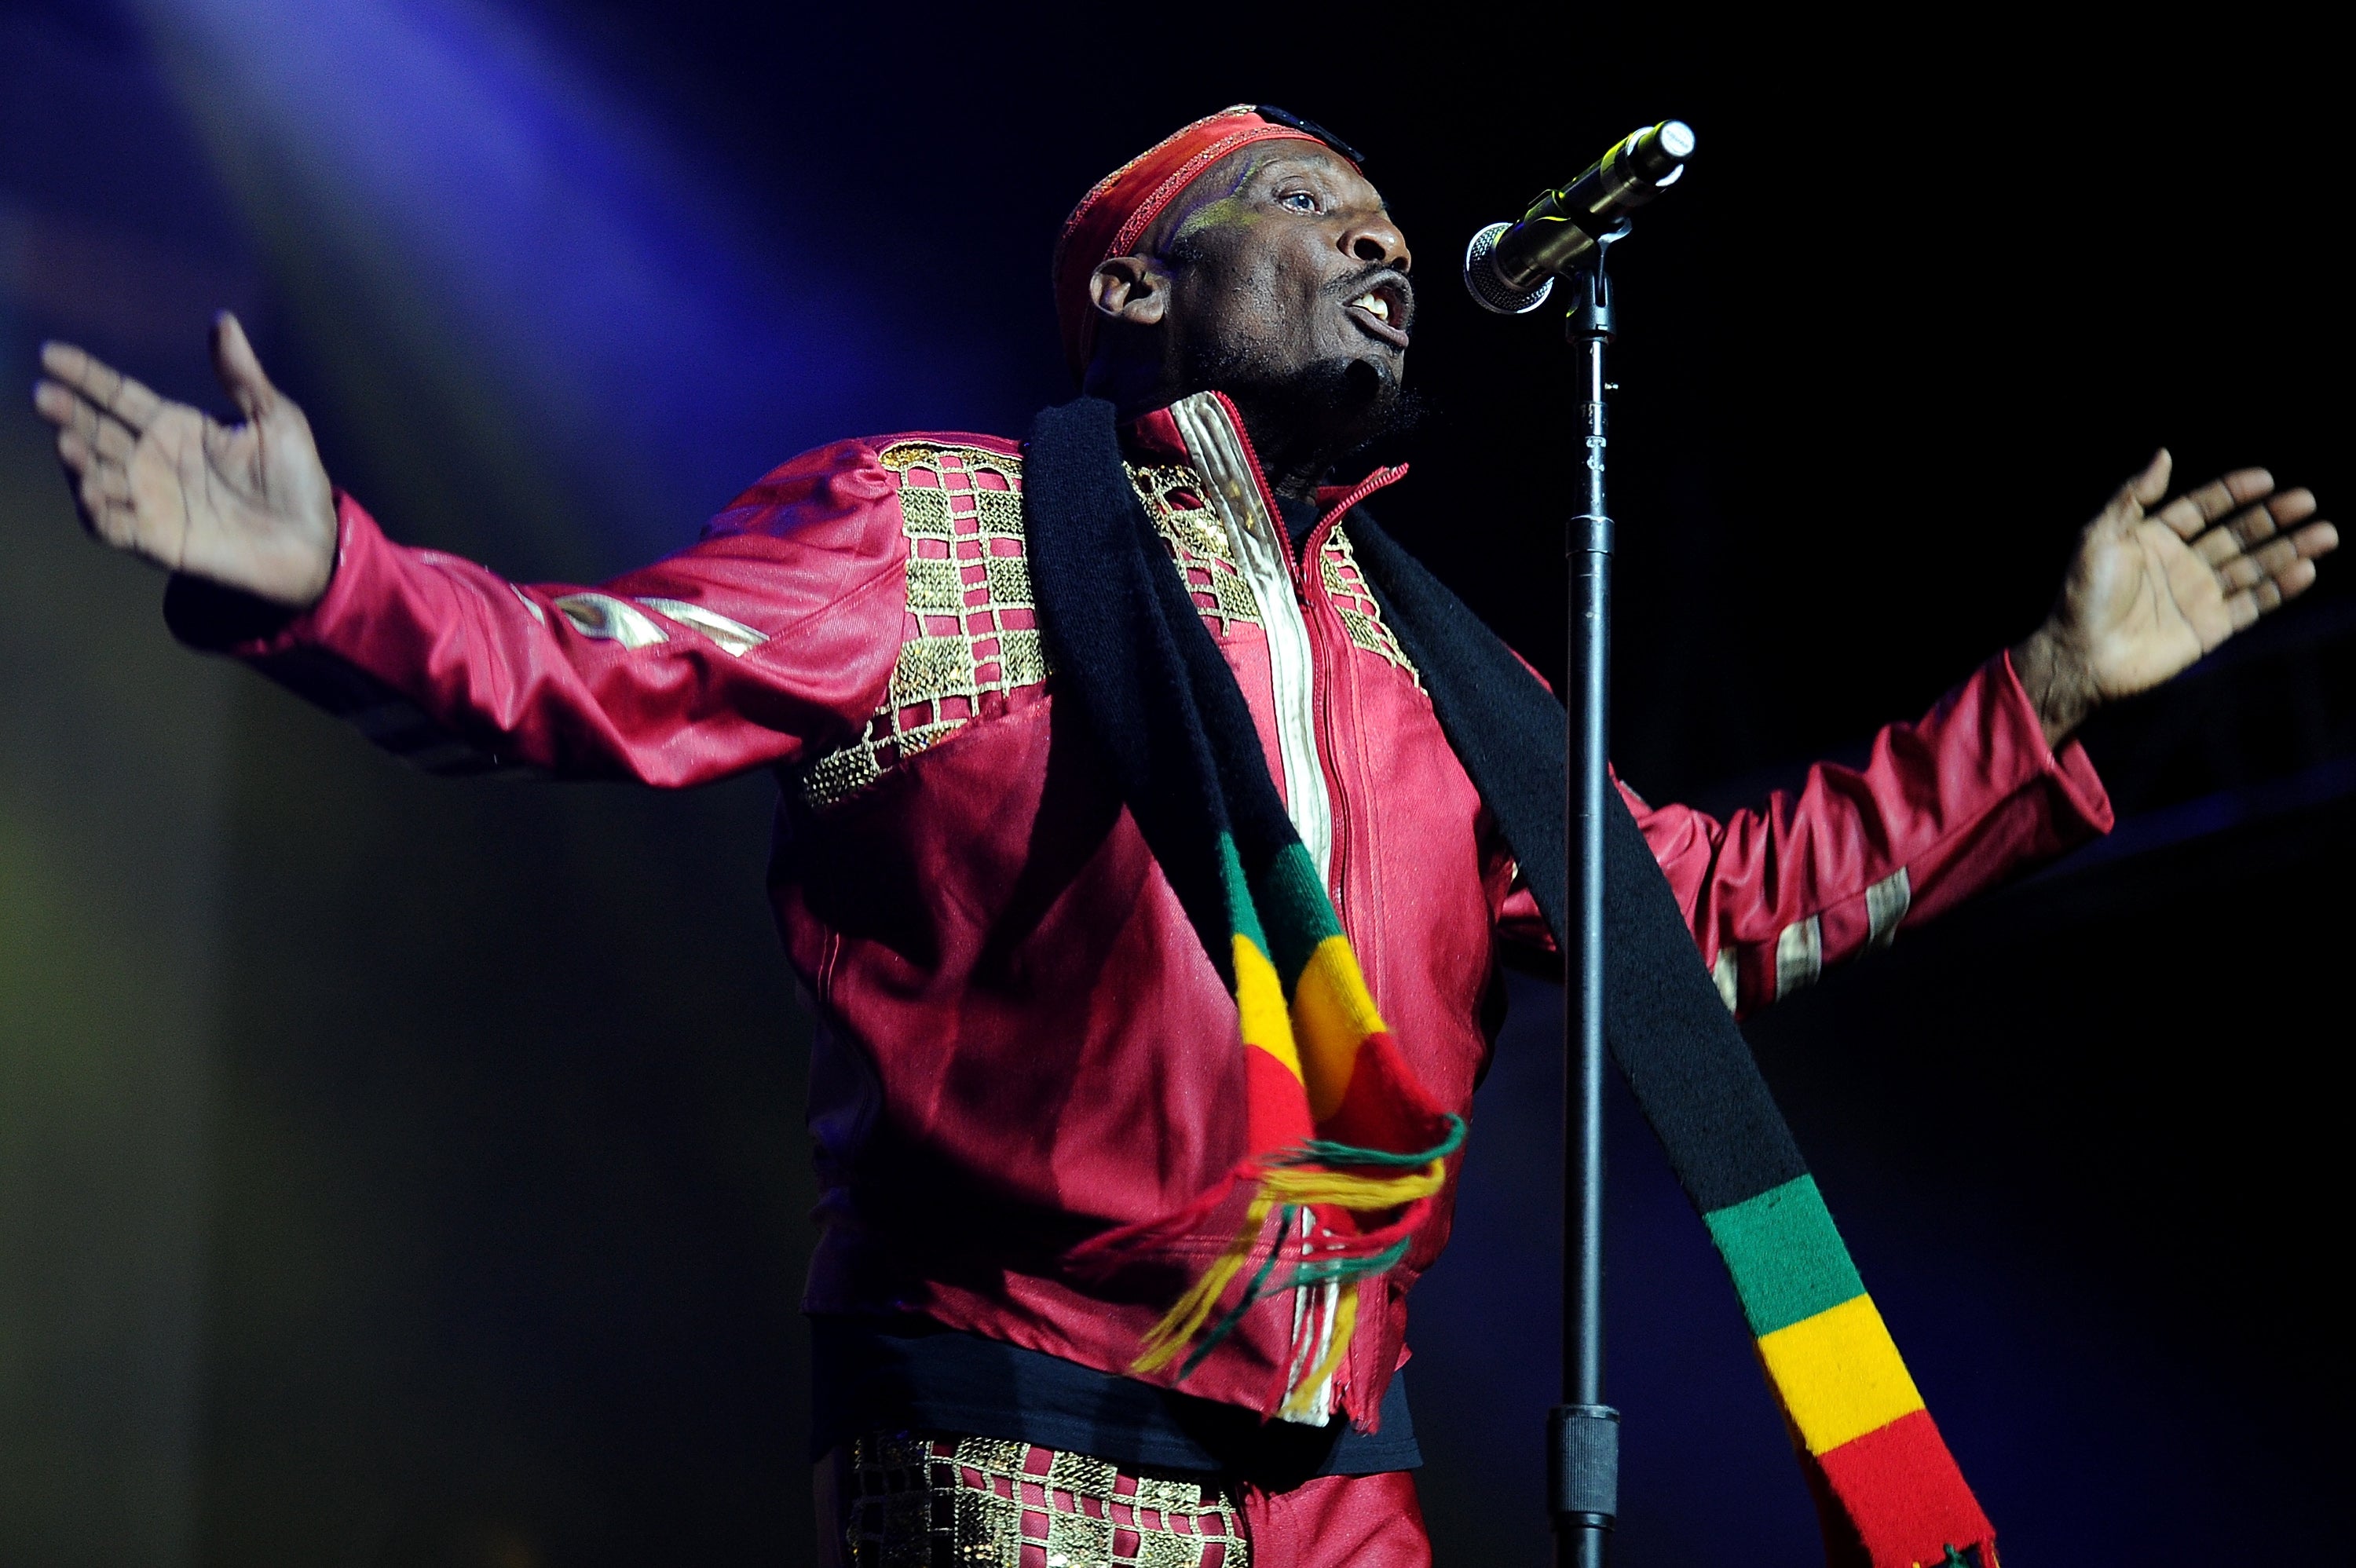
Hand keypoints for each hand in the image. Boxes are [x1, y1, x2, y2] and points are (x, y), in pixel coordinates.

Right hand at [32, 313, 337, 607]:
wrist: (313, 540)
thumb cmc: (294, 478)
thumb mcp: (275, 419)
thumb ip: (243, 377)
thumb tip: (222, 320)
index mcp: (174, 427)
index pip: (118, 396)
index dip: (86, 376)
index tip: (51, 355)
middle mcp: (152, 461)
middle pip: (97, 433)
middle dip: (68, 415)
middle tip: (46, 397)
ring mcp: (150, 501)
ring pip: (97, 477)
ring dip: (77, 462)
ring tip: (67, 443)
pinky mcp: (157, 541)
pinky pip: (115, 527)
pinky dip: (98, 512)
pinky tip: (90, 493)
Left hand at [2013, 451, 2336, 746]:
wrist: (2081, 656)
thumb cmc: (2083, 597)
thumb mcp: (2100, 537)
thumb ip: (2133, 497)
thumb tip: (2164, 455)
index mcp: (2153, 540)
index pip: (2202, 508)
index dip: (2233, 493)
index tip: (2266, 479)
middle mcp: (2180, 565)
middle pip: (2237, 535)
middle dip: (2272, 518)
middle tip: (2307, 500)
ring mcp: (2197, 597)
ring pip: (2253, 568)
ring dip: (2289, 550)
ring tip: (2326, 533)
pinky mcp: (2209, 628)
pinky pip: (2252, 604)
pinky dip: (2280, 588)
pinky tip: (2306, 569)